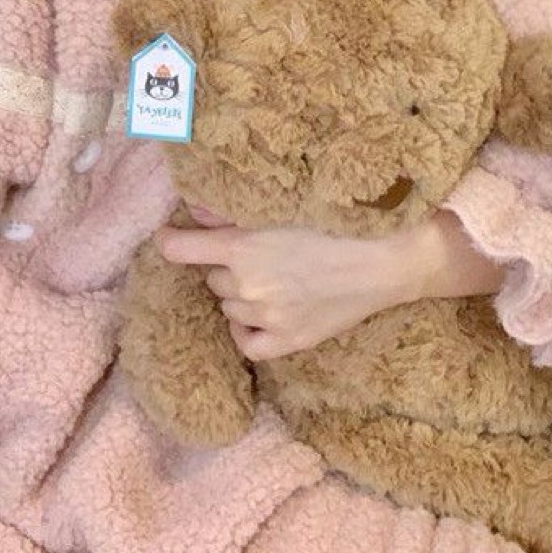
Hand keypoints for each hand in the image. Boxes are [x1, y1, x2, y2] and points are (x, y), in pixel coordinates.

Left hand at [156, 206, 504, 361]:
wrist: (381, 262)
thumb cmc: (335, 225)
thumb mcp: (281, 210)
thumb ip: (231, 213)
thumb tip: (192, 211)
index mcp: (244, 246)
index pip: (179, 249)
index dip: (171, 242)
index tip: (170, 240)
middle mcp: (248, 284)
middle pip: (212, 279)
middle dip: (227, 268)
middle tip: (257, 255)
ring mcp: (266, 316)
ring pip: (228, 307)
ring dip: (240, 295)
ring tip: (271, 279)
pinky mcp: (287, 341)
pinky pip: (245, 342)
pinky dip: (245, 329)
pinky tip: (258, 315)